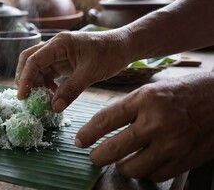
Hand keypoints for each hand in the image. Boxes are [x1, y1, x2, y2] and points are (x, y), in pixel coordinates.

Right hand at [15, 30, 131, 111]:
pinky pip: (48, 72)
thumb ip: (71, 90)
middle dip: (25, 78)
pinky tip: (52, 95)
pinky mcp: (63, 60)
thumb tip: (53, 107)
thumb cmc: (110, 54)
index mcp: (59, 43)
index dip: (26, 78)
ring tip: (40, 98)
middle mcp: (55, 46)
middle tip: (26, 97)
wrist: (124, 46)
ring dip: (35, 82)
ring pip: (37, 67)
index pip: (34, 60)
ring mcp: (58, 53)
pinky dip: (46, 83)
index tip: (22, 96)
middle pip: (29, 59)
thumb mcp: (90, 73)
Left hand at [76, 73, 213, 181]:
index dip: (88, 134)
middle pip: (115, 148)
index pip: (106, 120)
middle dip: (98, 157)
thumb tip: (103, 127)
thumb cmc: (183, 92)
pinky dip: (145, 172)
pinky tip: (143, 163)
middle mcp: (157, 122)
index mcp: (145, 99)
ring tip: (119, 162)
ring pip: (133, 168)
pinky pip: (154, 175)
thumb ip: (128, 108)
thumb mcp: (152, 90)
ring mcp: (172, 143)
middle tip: (94, 157)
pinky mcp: (184, 159)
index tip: (80, 141)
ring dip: (121, 167)